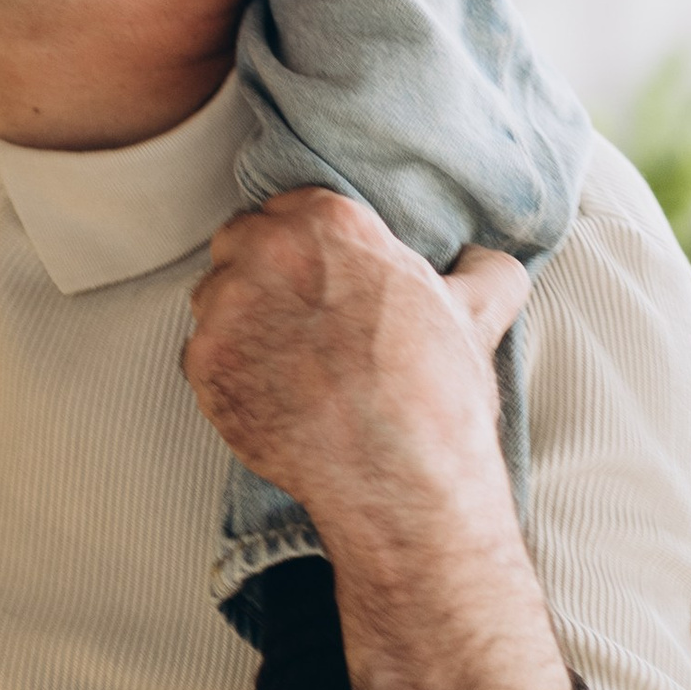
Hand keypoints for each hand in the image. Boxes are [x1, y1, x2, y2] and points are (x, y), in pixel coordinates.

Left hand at [183, 192, 527, 547]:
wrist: (401, 479)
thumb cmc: (438, 394)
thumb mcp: (476, 314)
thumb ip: (482, 271)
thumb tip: (489, 258)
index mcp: (330, 222)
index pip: (292, 211)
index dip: (306, 251)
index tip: (320, 284)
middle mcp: (268, 250)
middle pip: (242, 245)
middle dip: (264, 278)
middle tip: (300, 326)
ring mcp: (228, 306)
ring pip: (215, 299)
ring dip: (240, 325)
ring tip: (287, 369)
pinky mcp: (202, 363)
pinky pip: (201, 357)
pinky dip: (228, 376)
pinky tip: (271, 400)